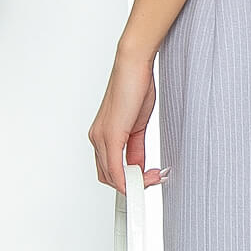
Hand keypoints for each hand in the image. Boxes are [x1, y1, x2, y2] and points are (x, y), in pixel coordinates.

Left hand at [88, 48, 168, 193]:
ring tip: (153, 178)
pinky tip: (141, 181)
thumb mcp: (137, 125)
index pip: (109, 170)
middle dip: (132, 184)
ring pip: (111, 176)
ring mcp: (101, 137)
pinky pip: (115, 169)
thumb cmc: (135, 87)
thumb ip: (135, 149)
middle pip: (108, 177)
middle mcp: (97, 138)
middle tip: (154, 180)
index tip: (146, 181)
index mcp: (102, 135)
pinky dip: (128, 180)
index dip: (127, 180)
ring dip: (133, 183)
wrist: (133, 65)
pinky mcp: (110, 135)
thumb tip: (138, 167)